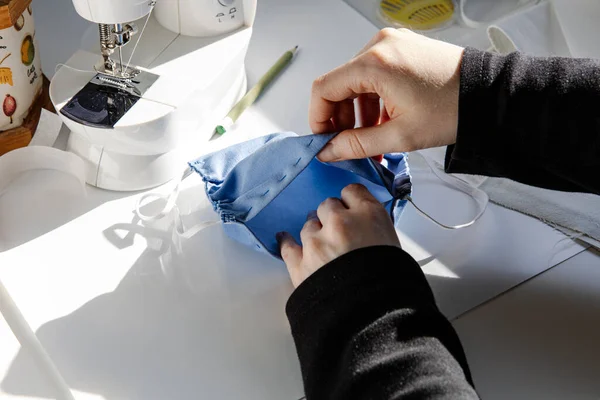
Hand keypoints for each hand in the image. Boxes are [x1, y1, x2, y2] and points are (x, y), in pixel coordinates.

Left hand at [277, 184, 400, 287]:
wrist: (372, 315)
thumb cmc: (391, 282)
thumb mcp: (395, 245)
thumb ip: (376, 228)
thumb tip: (365, 226)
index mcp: (368, 215)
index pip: (352, 192)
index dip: (351, 202)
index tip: (352, 210)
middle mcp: (339, 222)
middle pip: (328, 206)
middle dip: (332, 217)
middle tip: (340, 233)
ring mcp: (316, 242)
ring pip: (309, 225)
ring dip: (315, 233)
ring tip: (323, 247)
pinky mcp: (300, 264)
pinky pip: (288, 246)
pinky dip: (287, 243)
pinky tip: (285, 239)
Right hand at [310, 28, 463, 161]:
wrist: (488, 95)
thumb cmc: (452, 110)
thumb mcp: (399, 135)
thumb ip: (356, 144)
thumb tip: (328, 150)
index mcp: (374, 62)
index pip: (324, 88)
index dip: (318, 118)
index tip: (324, 140)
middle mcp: (379, 46)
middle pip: (339, 85)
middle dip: (341, 118)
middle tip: (350, 145)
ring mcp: (391, 45)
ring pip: (356, 82)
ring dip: (358, 112)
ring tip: (372, 139)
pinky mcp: (402, 49)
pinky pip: (374, 75)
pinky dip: (373, 99)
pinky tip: (384, 122)